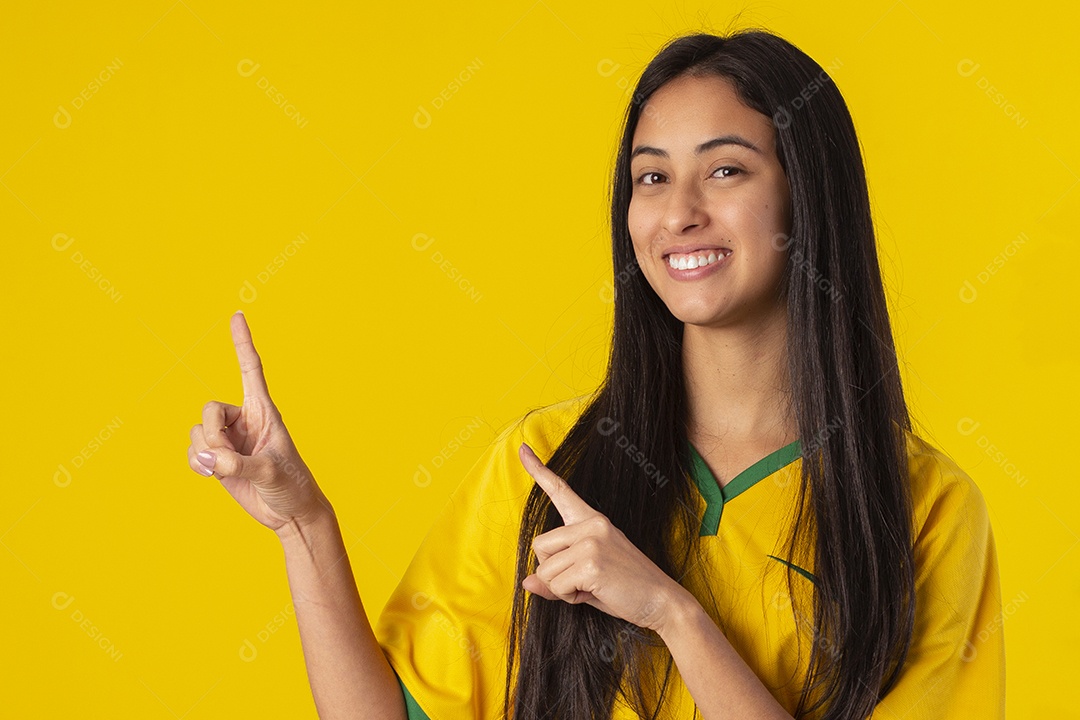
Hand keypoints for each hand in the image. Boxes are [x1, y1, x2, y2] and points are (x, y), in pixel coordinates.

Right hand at [187, 312, 329, 532]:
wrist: (289, 513)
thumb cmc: (292, 486)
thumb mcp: (271, 472)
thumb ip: (239, 465)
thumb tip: (209, 459)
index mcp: (264, 411)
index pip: (250, 369)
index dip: (242, 342)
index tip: (237, 314)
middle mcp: (243, 420)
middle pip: (209, 408)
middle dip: (211, 435)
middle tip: (228, 460)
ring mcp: (229, 440)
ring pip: (197, 432)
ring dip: (205, 453)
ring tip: (227, 470)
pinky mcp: (218, 460)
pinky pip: (193, 452)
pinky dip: (197, 464)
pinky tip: (213, 475)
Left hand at [518, 442, 689, 633]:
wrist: (661, 601)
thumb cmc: (626, 588)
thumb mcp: (588, 578)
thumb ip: (557, 576)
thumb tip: (527, 582)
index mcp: (592, 520)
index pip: (561, 491)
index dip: (538, 470)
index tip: (522, 449)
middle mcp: (591, 525)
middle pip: (539, 546)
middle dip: (551, 572)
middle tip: (581, 581)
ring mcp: (591, 542)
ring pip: (545, 571)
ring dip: (561, 588)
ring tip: (591, 588)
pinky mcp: (591, 564)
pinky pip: (556, 586)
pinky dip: (568, 597)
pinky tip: (594, 593)